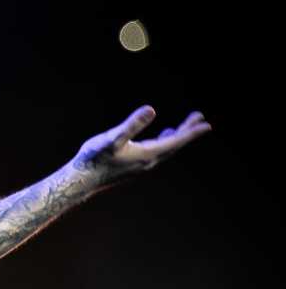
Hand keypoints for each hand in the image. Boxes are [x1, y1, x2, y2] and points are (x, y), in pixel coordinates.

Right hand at [74, 106, 210, 183]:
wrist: (82, 179)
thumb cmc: (95, 157)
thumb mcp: (113, 138)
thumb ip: (133, 124)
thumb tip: (151, 109)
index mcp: (147, 154)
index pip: (175, 141)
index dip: (191, 132)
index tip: (207, 125)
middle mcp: (148, 162)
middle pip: (173, 145)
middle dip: (187, 132)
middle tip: (200, 119)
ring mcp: (140, 166)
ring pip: (164, 150)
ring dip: (174, 138)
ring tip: (182, 128)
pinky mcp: (132, 167)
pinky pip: (154, 153)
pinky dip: (161, 143)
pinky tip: (156, 139)